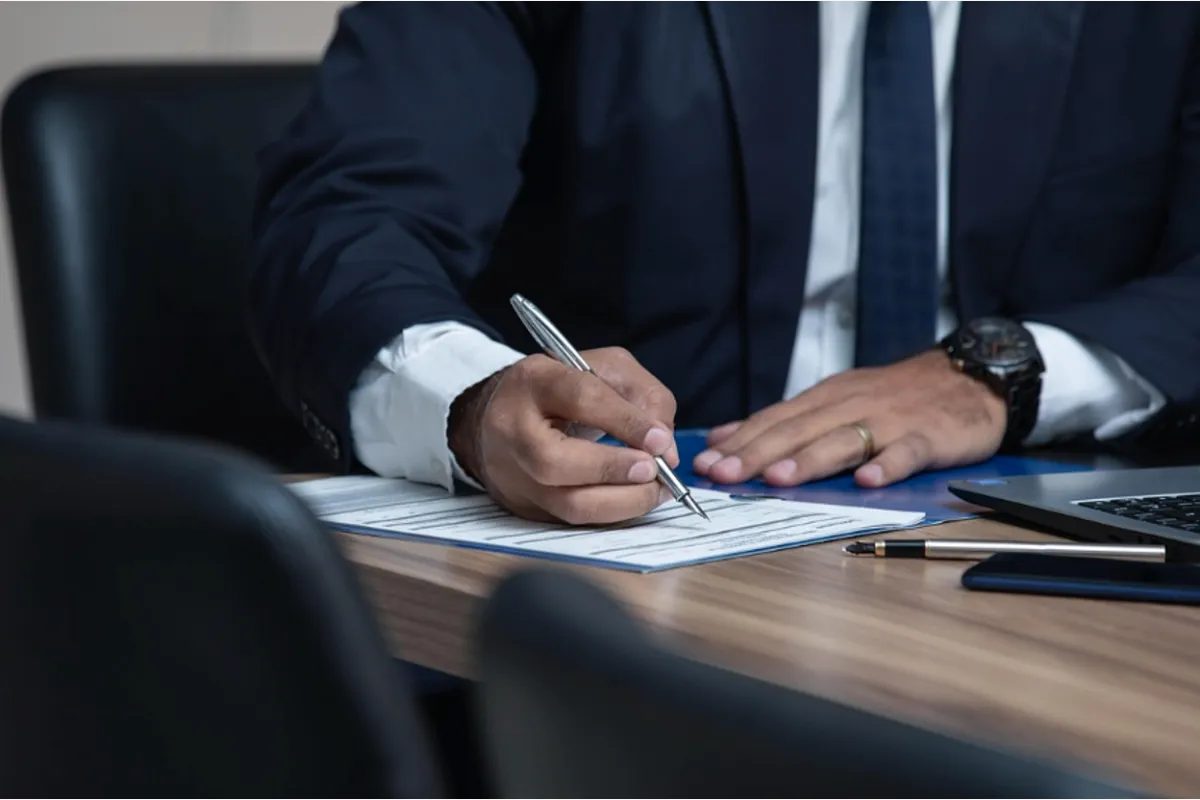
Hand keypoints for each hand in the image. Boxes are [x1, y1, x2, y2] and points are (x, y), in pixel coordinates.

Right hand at [449, 347, 679, 524]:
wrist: (506, 414)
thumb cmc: (565, 389)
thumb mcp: (607, 369)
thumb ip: (645, 397)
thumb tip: (665, 450)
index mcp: (533, 382)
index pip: (579, 398)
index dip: (625, 421)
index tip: (661, 440)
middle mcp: (512, 429)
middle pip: (554, 461)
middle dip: (613, 470)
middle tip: (653, 471)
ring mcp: (512, 473)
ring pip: (565, 503)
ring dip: (620, 502)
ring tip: (654, 490)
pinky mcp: (523, 505)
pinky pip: (572, 520)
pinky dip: (611, 514)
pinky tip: (634, 500)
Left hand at [693, 350, 1006, 487]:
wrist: (969, 376)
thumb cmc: (895, 396)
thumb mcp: (834, 399)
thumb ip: (784, 421)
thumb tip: (725, 437)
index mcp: (825, 399)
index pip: (774, 420)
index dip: (740, 442)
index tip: (706, 463)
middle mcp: (850, 406)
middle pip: (798, 431)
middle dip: (758, 453)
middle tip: (726, 474)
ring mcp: (889, 420)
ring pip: (843, 440)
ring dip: (810, 459)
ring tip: (779, 477)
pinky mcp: (927, 435)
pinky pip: (906, 451)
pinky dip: (888, 465)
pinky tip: (869, 481)